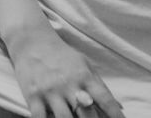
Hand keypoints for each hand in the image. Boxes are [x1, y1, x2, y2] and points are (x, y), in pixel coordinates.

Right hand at [7, 25, 125, 117]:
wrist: (31, 40)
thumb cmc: (61, 54)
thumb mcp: (84, 64)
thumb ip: (100, 86)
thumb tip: (119, 107)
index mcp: (84, 76)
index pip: (105, 99)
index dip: (115, 114)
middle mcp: (68, 84)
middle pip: (86, 114)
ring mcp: (49, 91)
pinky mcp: (32, 95)